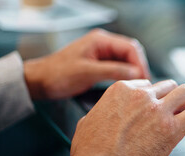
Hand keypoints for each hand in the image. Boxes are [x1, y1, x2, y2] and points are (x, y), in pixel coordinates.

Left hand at [23, 29, 149, 99]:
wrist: (41, 81)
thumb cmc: (59, 75)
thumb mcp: (88, 72)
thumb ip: (113, 71)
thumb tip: (137, 73)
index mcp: (101, 40)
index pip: (130, 47)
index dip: (140, 63)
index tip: (144, 78)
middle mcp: (104, 44)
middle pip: (131, 53)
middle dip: (139, 68)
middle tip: (143, 85)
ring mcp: (102, 54)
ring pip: (127, 62)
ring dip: (133, 73)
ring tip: (137, 87)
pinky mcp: (101, 64)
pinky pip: (119, 68)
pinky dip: (125, 77)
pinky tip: (127, 87)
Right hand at [70, 80, 184, 155]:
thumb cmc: (91, 152)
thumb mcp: (88, 121)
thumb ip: (103, 111)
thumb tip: (104, 114)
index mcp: (121, 91)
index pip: (147, 84)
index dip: (153, 97)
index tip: (155, 107)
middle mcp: (142, 96)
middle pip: (168, 86)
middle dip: (172, 98)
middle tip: (174, 110)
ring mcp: (158, 110)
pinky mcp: (172, 128)